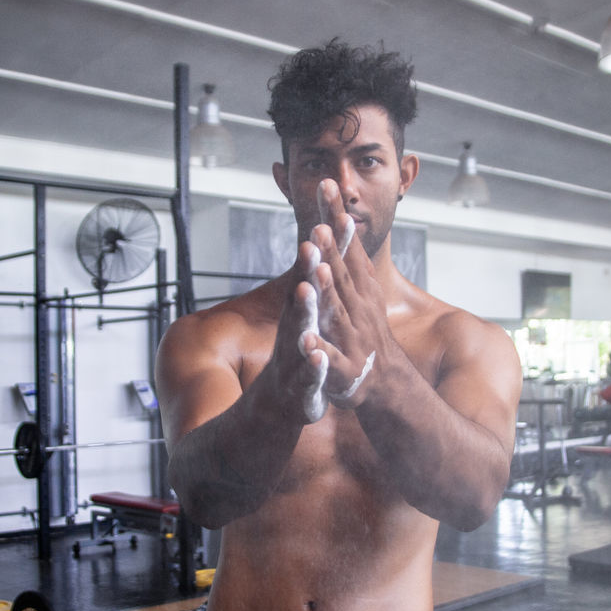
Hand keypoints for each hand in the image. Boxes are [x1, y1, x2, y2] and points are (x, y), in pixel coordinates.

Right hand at [267, 242, 331, 423]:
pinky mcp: (302, 385)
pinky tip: (315, 355)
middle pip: (303, 290)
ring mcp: (295, 354)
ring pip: (300, 329)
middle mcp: (295, 325)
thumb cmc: (296, 351)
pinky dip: (312, 365)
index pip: (314, 268)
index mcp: (303, 307)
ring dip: (304, 309)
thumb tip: (319, 236)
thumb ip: (311, 277)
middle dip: (309, 266)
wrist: (277, 403)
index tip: (333, 207)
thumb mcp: (305, 312)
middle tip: (313, 238)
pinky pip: (308, 374)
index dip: (324, 239)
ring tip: (306, 288)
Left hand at [302, 181, 390, 408]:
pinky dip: (319, 351)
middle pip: (341, 275)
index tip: (328, 189)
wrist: (383, 381)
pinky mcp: (342, 369)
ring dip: (327, 292)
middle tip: (317, 226)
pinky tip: (307, 342)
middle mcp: (358, 309)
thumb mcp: (360, 290)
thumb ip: (348, 256)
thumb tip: (340, 217)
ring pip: (336, 313)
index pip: (347, 246)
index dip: (337, 219)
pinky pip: (328, 360)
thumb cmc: (365, 330)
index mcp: (359, 289)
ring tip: (316, 273)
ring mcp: (351, 338)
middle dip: (330, 252)